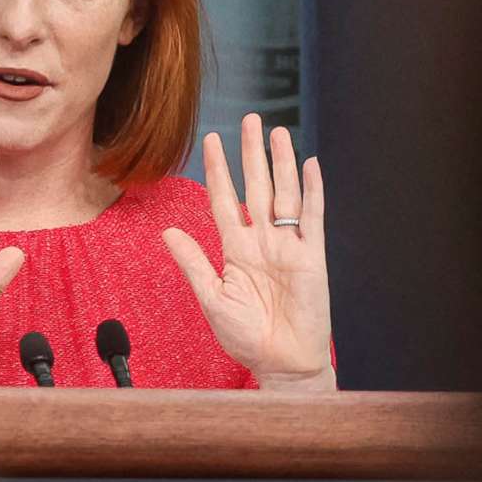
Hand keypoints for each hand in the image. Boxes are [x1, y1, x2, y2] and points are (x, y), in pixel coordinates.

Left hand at [162, 114, 335, 390]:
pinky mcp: (312, 256)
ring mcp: (288, 246)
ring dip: (282, 163)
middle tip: (249, 119)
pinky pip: (313, 216)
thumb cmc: (246, 336)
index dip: (218, 171)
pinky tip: (310, 165)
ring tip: (277, 132)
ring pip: (284, 194)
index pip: (225, 201)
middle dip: (251, 154)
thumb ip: (192, 262)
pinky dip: (312, 191)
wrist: (281, 362)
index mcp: (236, 250)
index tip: (211, 141)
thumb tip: (168, 232)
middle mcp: (262, 241)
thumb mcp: (211, 297)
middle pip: (256, 187)